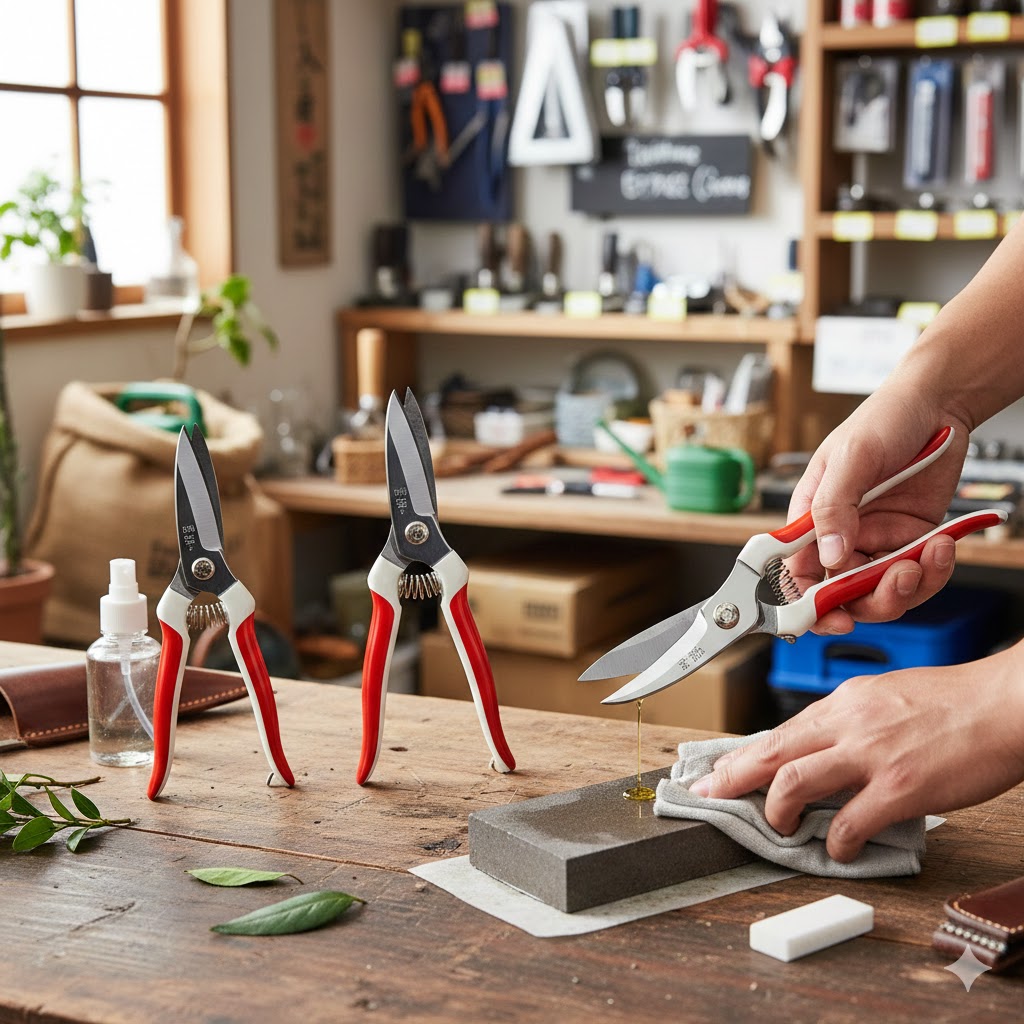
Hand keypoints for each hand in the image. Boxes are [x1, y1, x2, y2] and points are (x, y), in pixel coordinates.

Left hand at [689, 644, 1023, 860]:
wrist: (1001, 704)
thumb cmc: (952, 702)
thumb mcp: (884, 696)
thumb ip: (848, 722)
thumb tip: (820, 750)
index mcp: (843, 702)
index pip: (779, 732)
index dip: (743, 756)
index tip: (719, 772)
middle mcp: (846, 723)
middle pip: (770, 752)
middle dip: (732, 778)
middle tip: (710, 798)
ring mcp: (869, 756)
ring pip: (793, 783)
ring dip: (776, 812)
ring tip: (777, 829)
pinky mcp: (898, 788)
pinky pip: (848, 822)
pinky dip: (835, 843)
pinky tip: (836, 850)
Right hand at [787, 391, 968, 633]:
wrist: (939, 405)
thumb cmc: (884, 418)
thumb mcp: (851, 457)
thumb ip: (834, 507)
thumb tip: (828, 556)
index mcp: (812, 517)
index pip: (797, 572)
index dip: (806, 601)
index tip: (829, 616)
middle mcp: (842, 535)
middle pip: (841, 593)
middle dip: (866, 600)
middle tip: (892, 585)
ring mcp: (878, 541)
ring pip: (882, 593)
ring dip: (905, 588)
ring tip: (922, 560)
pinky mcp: (912, 541)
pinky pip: (919, 576)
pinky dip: (934, 570)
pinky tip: (942, 545)